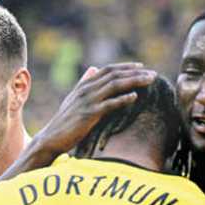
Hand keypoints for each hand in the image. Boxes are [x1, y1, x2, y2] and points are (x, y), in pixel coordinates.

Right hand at [35, 63, 157, 155]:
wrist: (52, 137)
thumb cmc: (65, 120)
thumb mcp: (73, 98)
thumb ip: (84, 83)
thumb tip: (93, 68)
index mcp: (84, 84)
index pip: (108, 69)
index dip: (126, 67)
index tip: (142, 67)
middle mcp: (86, 89)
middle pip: (114, 75)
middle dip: (135, 73)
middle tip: (153, 74)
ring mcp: (87, 101)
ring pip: (114, 86)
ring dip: (134, 82)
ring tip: (149, 82)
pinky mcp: (89, 114)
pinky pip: (109, 104)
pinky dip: (122, 99)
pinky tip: (134, 97)